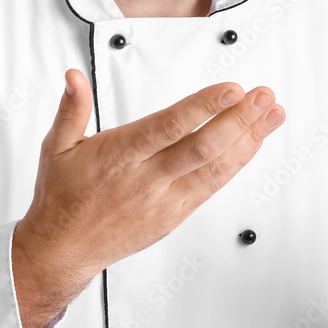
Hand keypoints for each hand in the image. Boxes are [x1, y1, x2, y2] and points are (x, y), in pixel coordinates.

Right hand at [16, 69, 285, 280]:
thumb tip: (74, 77)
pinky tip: (254, 143)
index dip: (203, 108)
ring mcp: (165, 199)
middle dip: (239, 120)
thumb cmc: (62, 197)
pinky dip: (237, 163)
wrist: (63, 250)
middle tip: (264, 96)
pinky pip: (212, 186)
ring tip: (272, 114)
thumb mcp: (55, 147)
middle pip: (202, 148)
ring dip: (248, 139)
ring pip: (215, 168)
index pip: (168, 127)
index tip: (231, 90)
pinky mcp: (176, 214)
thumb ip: (71, 108)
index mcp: (119, 156)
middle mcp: (147, 178)